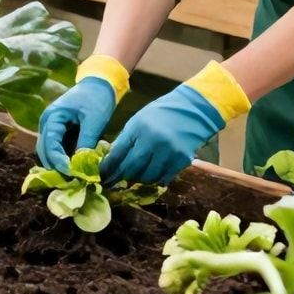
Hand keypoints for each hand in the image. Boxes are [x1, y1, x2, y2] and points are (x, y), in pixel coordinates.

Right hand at [36, 76, 119, 172]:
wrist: (99, 84)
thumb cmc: (96, 99)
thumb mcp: (94, 120)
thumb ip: (86, 141)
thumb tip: (83, 164)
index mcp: (52, 117)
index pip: (50, 143)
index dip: (58, 160)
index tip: (71, 173)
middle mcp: (47, 123)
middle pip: (44, 150)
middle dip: (55, 166)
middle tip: (71, 180)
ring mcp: (52, 128)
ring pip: (49, 152)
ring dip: (58, 165)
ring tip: (73, 177)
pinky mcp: (60, 132)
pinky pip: (57, 149)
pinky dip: (63, 159)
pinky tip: (75, 169)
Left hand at [100, 84, 225, 185]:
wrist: (191, 111)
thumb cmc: (160, 114)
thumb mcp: (138, 120)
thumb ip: (126, 138)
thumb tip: (112, 158)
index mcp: (137, 128)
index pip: (118, 153)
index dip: (109, 167)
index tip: (103, 175)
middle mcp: (152, 141)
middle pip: (132, 167)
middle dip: (121, 176)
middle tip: (115, 182)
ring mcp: (168, 152)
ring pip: (148, 176)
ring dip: (139, 179)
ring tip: (135, 178)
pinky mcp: (181, 160)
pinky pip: (164, 177)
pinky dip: (156, 179)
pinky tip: (152, 177)